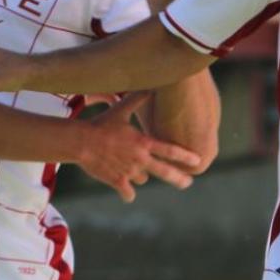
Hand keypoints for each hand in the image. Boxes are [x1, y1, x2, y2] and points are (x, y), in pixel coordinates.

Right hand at [81, 92, 201, 201]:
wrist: (81, 142)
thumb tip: (149, 86)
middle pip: (165, 172)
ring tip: (131, 169)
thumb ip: (137, 100)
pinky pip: (128, 193)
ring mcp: (130, 172)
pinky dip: (128, 193)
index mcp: (144, 142)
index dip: (185, 156)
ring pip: (142, 179)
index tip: (198, 161)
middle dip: (179, 178)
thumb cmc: (101, 124)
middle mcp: (140, 159)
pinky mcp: (117, 182)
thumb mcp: (120, 110)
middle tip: (188, 183)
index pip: (170, 150)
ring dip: (140, 176)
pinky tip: (127, 193)